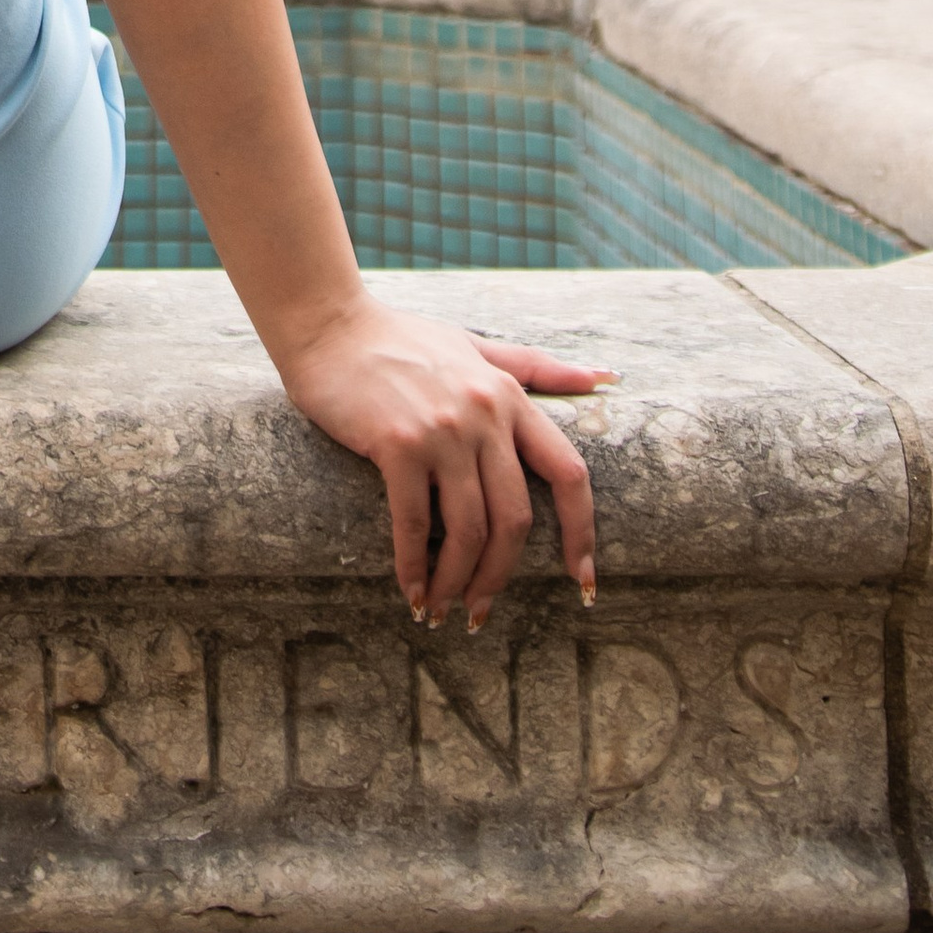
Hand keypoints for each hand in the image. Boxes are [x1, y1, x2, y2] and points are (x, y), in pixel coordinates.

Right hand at [273, 301, 609, 628]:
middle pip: (515, 518)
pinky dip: (414, 567)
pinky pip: (413, 523)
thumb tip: (605, 379)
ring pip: (469, 530)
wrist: (327, 322)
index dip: (582, 533)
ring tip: (442, 610)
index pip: (568, 473)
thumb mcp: (474, 346)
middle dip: (501, 575)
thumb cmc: (399, 337)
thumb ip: (534, 367)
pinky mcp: (397, 442)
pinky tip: (411, 591)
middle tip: (481, 610)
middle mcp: (484, 414)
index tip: (581, 580)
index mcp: (508, 396)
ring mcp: (442, 430)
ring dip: (458, 581)